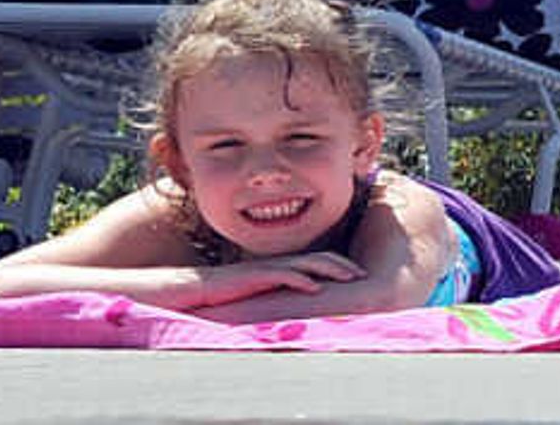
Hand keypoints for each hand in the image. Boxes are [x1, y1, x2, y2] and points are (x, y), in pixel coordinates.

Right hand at [187, 252, 360, 306]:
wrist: (197, 288)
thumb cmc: (229, 292)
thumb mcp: (260, 292)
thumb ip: (280, 292)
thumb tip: (302, 302)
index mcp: (281, 266)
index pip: (317, 260)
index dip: (339, 264)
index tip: (358, 274)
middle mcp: (278, 263)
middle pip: (318, 257)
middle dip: (343, 265)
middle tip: (362, 274)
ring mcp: (268, 268)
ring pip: (306, 263)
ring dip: (330, 269)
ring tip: (350, 277)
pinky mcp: (255, 276)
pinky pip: (283, 276)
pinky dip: (301, 280)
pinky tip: (315, 287)